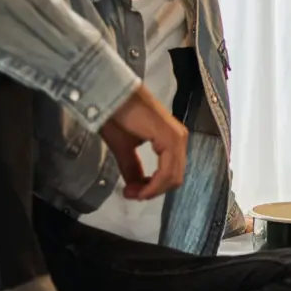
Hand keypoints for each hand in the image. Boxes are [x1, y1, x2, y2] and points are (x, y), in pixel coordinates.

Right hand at [99, 85, 187, 199]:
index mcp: (172, 140)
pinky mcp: (171, 138)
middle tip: (131, 194)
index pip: (170, 174)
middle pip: (174, 178)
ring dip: (153, 190)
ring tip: (132, 192)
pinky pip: (167, 171)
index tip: (132, 193)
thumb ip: (133, 168)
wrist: (111, 96)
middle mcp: (180, 139)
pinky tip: (140, 188)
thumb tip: (136, 190)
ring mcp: (177, 138)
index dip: (153, 189)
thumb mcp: (125, 149)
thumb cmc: (117, 115)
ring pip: (172, 177)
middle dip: (152, 191)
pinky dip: (154, 184)